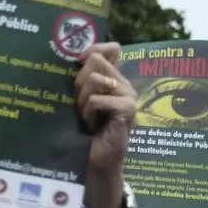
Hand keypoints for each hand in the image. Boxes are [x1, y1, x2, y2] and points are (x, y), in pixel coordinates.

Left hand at [73, 43, 135, 199]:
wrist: (94, 159)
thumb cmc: (83, 130)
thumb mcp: (79, 98)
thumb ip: (83, 76)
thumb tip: (84, 53)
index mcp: (113, 78)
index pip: (106, 49)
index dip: (89, 53)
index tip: (79, 67)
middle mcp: (124, 83)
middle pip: (94, 62)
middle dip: (79, 84)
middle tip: (80, 106)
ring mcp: (129, 95)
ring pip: (94, 79)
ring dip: (82, 101)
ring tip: (87, 117)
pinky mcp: (128, 108)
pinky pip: (97, 99)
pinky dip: (89, 113)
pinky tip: (93, 126)